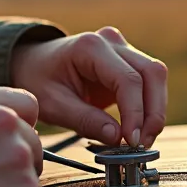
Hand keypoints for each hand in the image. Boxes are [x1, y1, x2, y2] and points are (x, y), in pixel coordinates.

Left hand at [10, 26, 166, 148]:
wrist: (31, 63)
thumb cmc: (38, 79)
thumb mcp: (53, 104)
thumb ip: (85, 120)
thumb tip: (118, 139)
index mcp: (90, 47)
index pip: (127, 79)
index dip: (135, 112)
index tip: (132, 141)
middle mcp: (111, 41)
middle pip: (151, 73)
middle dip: (153, 112)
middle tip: (143, 144)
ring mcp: (121, 49)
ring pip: (155, 76)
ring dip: (155, 110)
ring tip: (142, 140)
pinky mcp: (126, 62)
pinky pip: (148, 83)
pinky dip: (148, 107)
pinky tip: (138, 129)